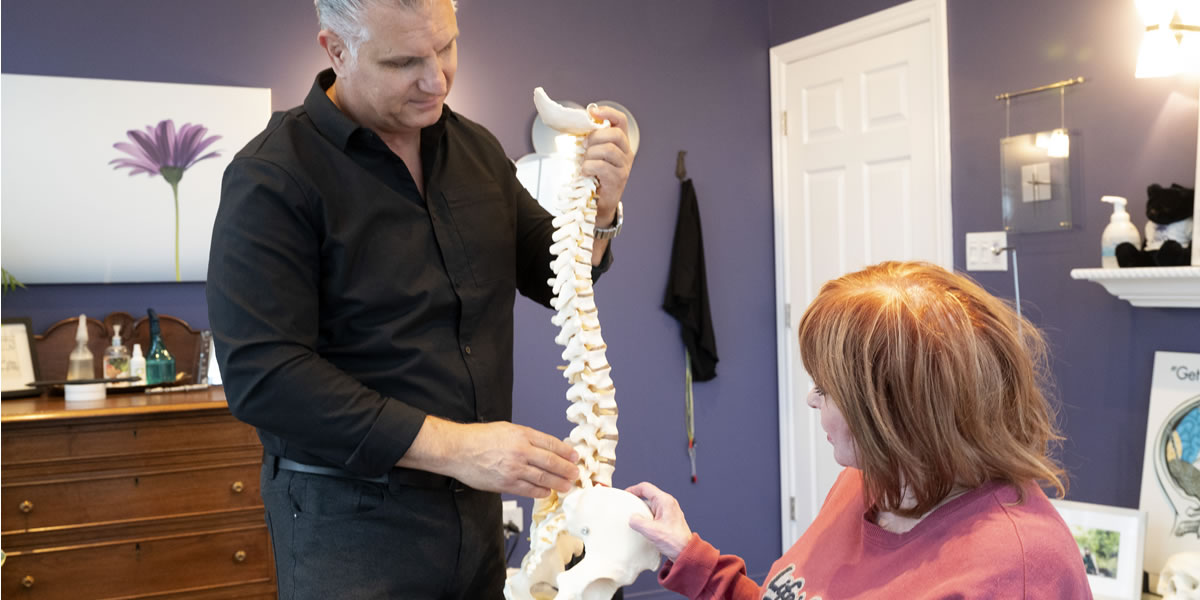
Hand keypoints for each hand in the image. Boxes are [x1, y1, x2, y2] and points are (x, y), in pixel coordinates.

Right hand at [398, 417, 578, 497]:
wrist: (458, 450)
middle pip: (551, 462)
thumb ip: (526, 438)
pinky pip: (529, 490)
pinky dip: (541, 492)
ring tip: (568, 486)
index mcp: (522, 434)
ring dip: (558, 483)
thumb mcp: (506, 429)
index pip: (551, 443)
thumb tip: (544, 449)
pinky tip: (548, 492)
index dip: (566, 452)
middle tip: (576, 474)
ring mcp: (514, 469)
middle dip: (567, 469)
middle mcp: (521, 451)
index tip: (575, 457)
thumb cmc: (479, 438)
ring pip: (543, 478)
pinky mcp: (506, 483)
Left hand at [583, 104, 634, 227]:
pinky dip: (588, 167)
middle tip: (584, 147)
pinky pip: (601, 166)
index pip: (620, 121)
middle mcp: (626, 153)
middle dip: (595, 137)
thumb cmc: (595, 177)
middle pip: (615, 134)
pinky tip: (586, 173)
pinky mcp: (618, 179)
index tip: (592, 111)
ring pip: (607, 149)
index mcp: (621, 143)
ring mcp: (624, 167)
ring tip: (585, 163)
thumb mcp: (593, 154)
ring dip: (590, 155)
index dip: (608, 113)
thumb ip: (591, 141)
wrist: (599, 204)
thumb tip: (580, 125)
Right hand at [626, 481, 692, 560]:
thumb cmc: (675, 541)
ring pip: (651, 506)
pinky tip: (644, 527)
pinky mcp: (668, 519)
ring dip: (642, 512)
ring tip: (635, 520)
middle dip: (637, 502)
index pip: (645, 488)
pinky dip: (647, 518)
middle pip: (648, 496)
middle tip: (628, 509)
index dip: (633, 489)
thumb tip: (632, 518)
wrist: (685, 551)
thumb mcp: (652, 531)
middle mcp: (668, 503)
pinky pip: (654, 513)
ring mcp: (669, 511)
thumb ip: (638, 522)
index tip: (626, 495)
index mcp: (665, 501)